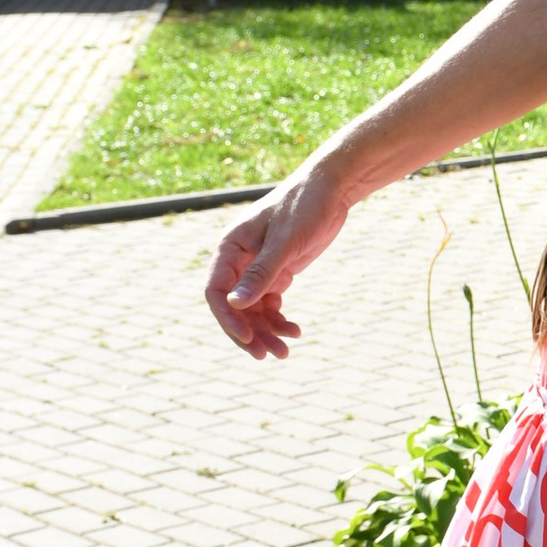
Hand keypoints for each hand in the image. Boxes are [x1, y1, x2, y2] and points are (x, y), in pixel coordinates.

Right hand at [203, 162, 351, 361]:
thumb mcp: (285, 241)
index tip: (247, 339)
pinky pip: (270, 304)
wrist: (331, 190)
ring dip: (265, 332)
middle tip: (266, 356)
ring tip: (284, 352)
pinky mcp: (277, 272)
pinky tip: (295, 331)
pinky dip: (279, 320)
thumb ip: (261, 273)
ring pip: (253, 310)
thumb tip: (234, 304)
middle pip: (233, 307)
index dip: (228, 319)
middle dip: (248, 333)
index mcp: (229, 248)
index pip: (215, 292)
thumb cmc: (304, 208)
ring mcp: (257, 268)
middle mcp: (238, 261)